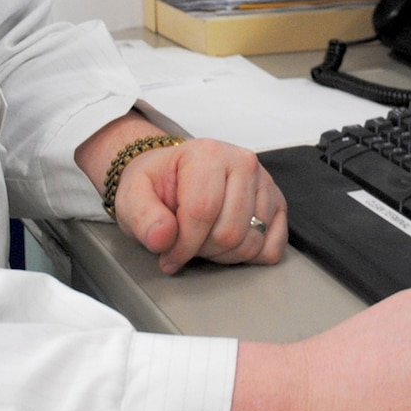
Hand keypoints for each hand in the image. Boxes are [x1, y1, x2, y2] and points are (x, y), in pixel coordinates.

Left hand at [114, 138, 286, 273]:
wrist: (175, 174)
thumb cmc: (157, 185)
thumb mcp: (133, 197)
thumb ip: (143, 217)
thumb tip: (162, 238)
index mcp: (207, 154)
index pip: (202, 212)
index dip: (183, 245)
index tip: (168, 256)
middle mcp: (242, 162)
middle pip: (230, 231)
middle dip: (203, 250)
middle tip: (186, 244)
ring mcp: (264, 182)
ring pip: (251, 242)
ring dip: (224, 254)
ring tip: (205, 240)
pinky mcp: (277, 201)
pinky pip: (273, 245)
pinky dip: (251, 255)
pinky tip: (230, 245)